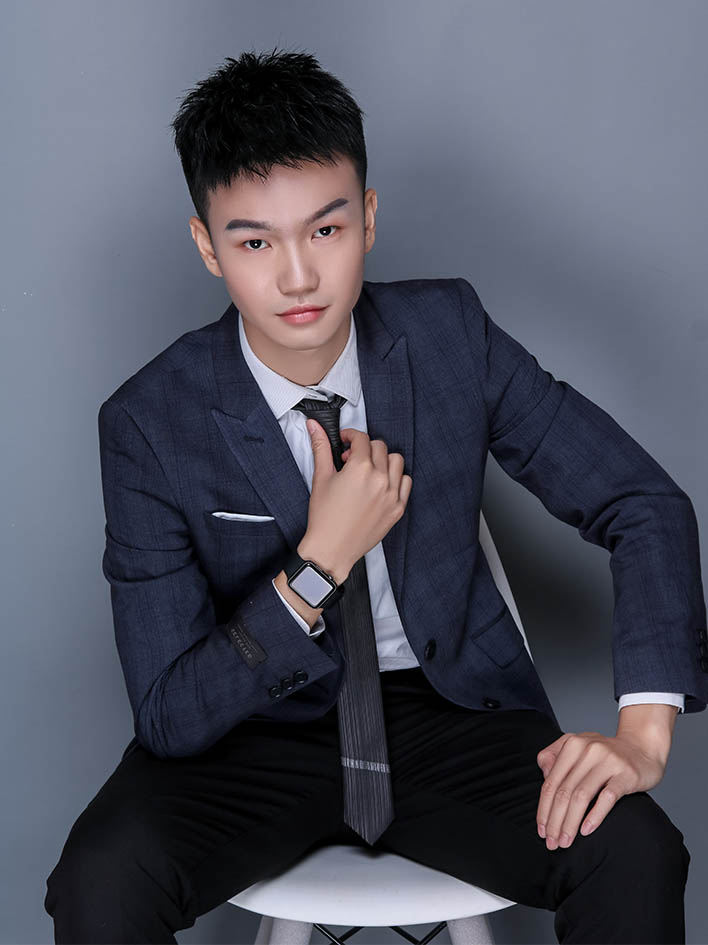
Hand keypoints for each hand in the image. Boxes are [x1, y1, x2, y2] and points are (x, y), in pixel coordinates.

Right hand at [303, 423, 411, 575]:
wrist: (331, 549)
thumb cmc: (324, 518)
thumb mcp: (321, 478)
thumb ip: (320, 448)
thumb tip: (314, 426)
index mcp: (360, 469)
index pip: (362, 438)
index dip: (351, 436)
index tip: (345, 442)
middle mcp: (380, 479)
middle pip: (380, 447)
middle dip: (364, 448)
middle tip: (351, 460)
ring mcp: (391, 494)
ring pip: (396, 461)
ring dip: (383, 460)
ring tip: (368, 470)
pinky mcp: (397, 508)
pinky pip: (405, 482)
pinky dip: (395, 478)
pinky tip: (381, 484)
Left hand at [535, 729, 666, 850]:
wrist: (643, 748)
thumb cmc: (604, 755)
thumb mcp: (578, 748)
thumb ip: (555, 757)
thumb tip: (544, 775)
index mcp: (572, 744)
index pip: (551, 782)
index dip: (543, 809)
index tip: (541, 831)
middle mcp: (589, 750)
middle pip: (564, 791)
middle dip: (555, 821)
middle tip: (552, 842)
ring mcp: (609, 761)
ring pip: (582, 796)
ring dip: (570, 823)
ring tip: (565, 841)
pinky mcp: (627, 774)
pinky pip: (607, 797)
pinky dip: (594, 815)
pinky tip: (586, 831)